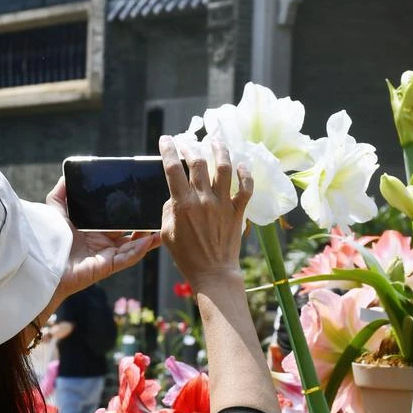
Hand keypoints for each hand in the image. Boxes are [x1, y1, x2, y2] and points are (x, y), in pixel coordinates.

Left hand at [36, 178, 161, 321]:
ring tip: (160, 227)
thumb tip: (66, 176)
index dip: (129, 215)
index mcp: (93, 232)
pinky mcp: (106, 266)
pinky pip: (127, 258)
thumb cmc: (47, 239)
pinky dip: (140, 250)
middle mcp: (101, 244)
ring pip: (132, 247)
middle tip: (157, 213)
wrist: (40, 262)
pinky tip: (150, 239)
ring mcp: (105, 256)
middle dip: (143, 226)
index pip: (116, 223)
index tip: (141, 203)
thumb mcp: (55, 211)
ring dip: (146, 238)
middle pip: (129, 235)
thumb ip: (61, 195)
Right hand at [158, 135, 251, 289]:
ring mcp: (223, 204)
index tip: (166, 139)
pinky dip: (245, 175)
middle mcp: (204, 200)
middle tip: (188, 142)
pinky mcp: (238, 212)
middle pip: (198, 162)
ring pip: (224, 168)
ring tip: (216, 141)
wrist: (213, 273)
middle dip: (191, 147)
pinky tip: (242, 165)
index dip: (169, 150)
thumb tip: (175, 194)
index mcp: (183, 205)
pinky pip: (246, 188)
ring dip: (220, 151)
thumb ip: (169, 210)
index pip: (173, 169)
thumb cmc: (187, 256)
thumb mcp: (167, 233)